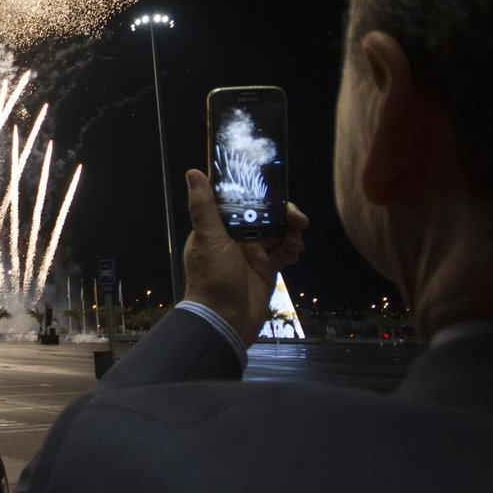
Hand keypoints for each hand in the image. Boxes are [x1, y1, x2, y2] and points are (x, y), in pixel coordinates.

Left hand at [181, 169, 307, 342]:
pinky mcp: (267, 269)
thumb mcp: (207, 239)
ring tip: (297, 243)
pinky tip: (295, 254)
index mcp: (219, 227)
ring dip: (291, 232)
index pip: (242, 201)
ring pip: (277, 233)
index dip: (259, 193)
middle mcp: (236, 237)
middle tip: (299, 219)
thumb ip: (203, 207)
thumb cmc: (213, 277)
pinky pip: (283, 252)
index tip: (276, 190)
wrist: (224, 320)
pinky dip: (291, 250)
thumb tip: (194, 172)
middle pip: (265, 216)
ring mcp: (252, 254)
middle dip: (284, 215)